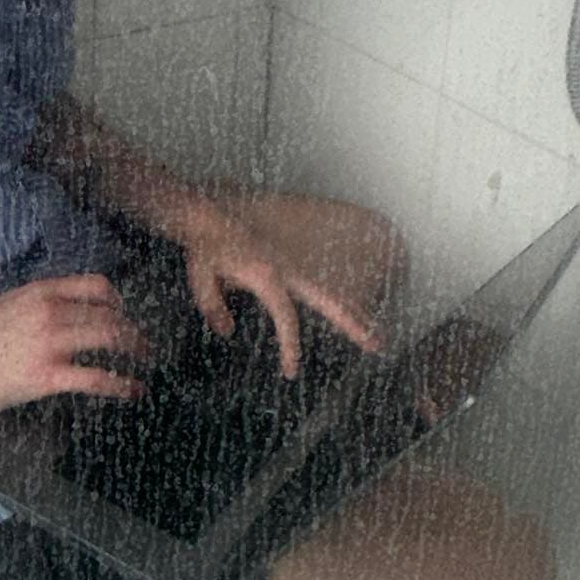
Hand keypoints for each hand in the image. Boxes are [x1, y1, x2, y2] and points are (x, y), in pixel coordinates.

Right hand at [0, 275, 148, 415]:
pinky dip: (121, 383)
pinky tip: (133, 390)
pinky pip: (95, 377)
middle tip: (144, 346)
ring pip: (109, 339)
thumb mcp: (8, 303)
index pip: (97, 286)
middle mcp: (51, 312)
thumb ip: (39, 301)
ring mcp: (50, 344)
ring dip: (135, 352)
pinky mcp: (47, 376)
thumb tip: (65, 307)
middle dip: (133, 331)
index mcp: (41, 292)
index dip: (119, 302)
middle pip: (110, 314)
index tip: (124, 316)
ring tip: (145, 364)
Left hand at [167, 197, 382, 380]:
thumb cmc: (205, 242)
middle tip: (378, 344)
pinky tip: (358, 304)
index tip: (292, 371)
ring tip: (377, 330)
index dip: (290, 345)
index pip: (286, 317)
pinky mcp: (295, 253)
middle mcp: (290, 267)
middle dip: (355, 322)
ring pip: (333, 286)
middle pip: (331, 298)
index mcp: (268, 274)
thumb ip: (212, 304)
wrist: (212, 208)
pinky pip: (324, 273)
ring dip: (355, 308)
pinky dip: (343, 288)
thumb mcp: (201, 275)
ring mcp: (296, 259)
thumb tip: (228, 331)